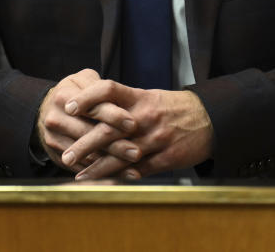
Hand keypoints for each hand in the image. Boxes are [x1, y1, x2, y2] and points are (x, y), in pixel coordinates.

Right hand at [36, 69, 140, 174]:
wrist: (45, 110)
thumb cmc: (74, 93)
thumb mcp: (82, 81)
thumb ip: (100, 88)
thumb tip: (124, 100)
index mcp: (64, 96)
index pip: (91, 106)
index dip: (113, 115)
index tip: (133, 124)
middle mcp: (55, 118)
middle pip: (88, 133)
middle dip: (114, 144)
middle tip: (136, 152)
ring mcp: (53, 138)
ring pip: (85, 154)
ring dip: (110, 164)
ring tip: (133, 169)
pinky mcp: (56, 155)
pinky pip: (80, 168)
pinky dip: (101, 174)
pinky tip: (119, 177)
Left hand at [63, 80, 213, 180]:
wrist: (209, 118)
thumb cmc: (174, 108)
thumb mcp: (150, 97)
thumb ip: (125, 104)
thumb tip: (95, 110)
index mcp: (140, 97)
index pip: (108, 89)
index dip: (87, 97)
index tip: (68, 107)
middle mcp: (145, 116)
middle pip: (109, 128)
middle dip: (84, 143)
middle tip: (65, 154)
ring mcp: (156, 138)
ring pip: (121, 154)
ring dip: (98, 168)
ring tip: (79, 176)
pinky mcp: (167, 157)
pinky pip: (140, 170)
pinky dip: (121, 177)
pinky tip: (107, 184)